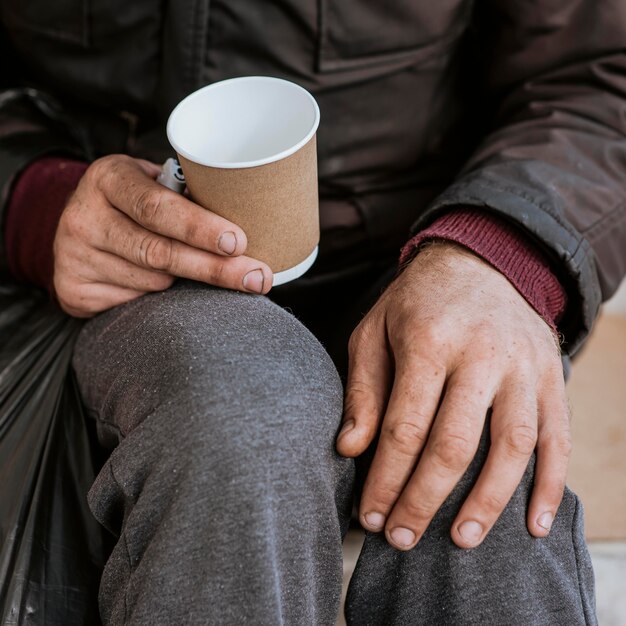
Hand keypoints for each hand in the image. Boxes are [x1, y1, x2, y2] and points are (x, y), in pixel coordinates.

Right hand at [53, 154, 271, 316]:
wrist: (80, 223)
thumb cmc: (135, 202)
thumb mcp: (151, 183)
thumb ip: (186, 199)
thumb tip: (254, 226)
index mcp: (109, 177)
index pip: (156, 206)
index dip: (200, 227)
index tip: (239, 242)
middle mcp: (83, 215)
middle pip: (158, 252)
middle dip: (214, 269)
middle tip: (256, 278)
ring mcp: (73, 255)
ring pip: (153, 282)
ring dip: (185, 283)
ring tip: (195, 270)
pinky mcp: (73, 289)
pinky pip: (135, 302)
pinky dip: (159, 299)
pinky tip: (162, 287)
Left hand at [337, 242, 569, 549]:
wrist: (481, 261)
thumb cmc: (416, 303)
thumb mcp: (374, 332)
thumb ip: (363, 390)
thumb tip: (350, 449)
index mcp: (429, 341)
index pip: (404, 426)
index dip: (385, 478)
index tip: (370, 514)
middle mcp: (482, 355)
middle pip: (454, 444)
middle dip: (425, 500)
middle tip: (402, 539)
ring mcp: (523, 367)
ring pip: (511, 447)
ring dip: (487, 502)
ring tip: (460, 539)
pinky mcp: (551, 377)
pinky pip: (556, 439)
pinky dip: (549, 486)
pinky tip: (534, 525)